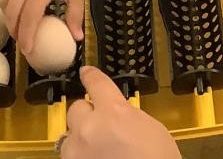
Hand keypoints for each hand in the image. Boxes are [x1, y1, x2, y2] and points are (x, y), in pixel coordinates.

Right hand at [1, 0, 91, 52]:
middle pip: (12, 14)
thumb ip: (75, 16)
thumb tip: (77, 38)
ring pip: (5, 2)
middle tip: (22, 43)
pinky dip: (5, 3)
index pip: (28, 21)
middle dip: (15, 31)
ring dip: (8, 18)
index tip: (28, 52)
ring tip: (16, 29)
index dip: (27, 38)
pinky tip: (12, 10)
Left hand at [58, 67, 179, 158]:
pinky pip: (71, 157)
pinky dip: (80, 157)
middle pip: (76, 109)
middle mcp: (89, 127)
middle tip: (101, 127)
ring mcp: (77, 152)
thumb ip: (129, 117)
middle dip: (87, 115)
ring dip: (80, 139)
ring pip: (69, 136)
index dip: (90, 76)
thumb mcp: (152, 131)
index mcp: (114, 111)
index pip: (96, 83)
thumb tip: (119, 116)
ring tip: (98, 151)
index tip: (86, 72)